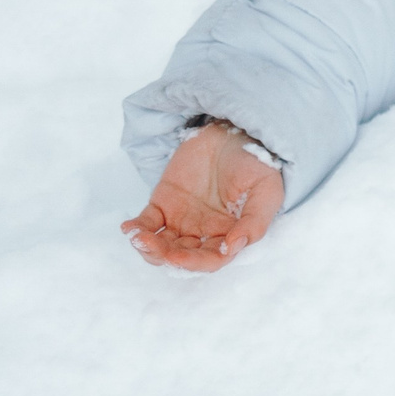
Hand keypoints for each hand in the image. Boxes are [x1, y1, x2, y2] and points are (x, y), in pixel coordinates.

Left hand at [121, 119, 283, 270]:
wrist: (234, 132)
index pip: (210, 259)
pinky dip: (135, 229)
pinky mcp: (163, 204)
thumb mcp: (266, 191)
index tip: (179, 256)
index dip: (194, 263)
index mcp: (229, 235)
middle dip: (166, 257)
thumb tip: (233, 247)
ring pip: (160, 245)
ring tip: (139, 238)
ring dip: (148, 247)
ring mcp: (181, 220)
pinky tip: (128, 228)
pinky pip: (146, 223)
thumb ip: (255, 222)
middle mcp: (203, 233)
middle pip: (181, 256)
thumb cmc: (256, 164)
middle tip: (156, 249)